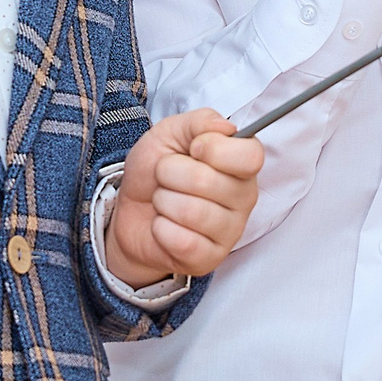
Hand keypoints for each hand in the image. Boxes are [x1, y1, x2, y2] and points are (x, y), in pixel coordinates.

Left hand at [103, 109, 267, 285]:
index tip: (193, 149)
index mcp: (242, 164)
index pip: (250, 156)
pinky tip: (164, 225)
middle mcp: (244, 197)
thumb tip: (226, 127)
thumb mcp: (170, 133)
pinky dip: (161, 229)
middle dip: (170, 173)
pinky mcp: (211, 258)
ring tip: (164, 201)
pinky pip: (183, 241)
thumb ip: (198, 122)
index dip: (213, 149)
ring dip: (164, 201)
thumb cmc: (156, 172)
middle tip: (166, 177)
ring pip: (192, 212)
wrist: (131, 212)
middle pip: (207, 180)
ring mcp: (231, 231)